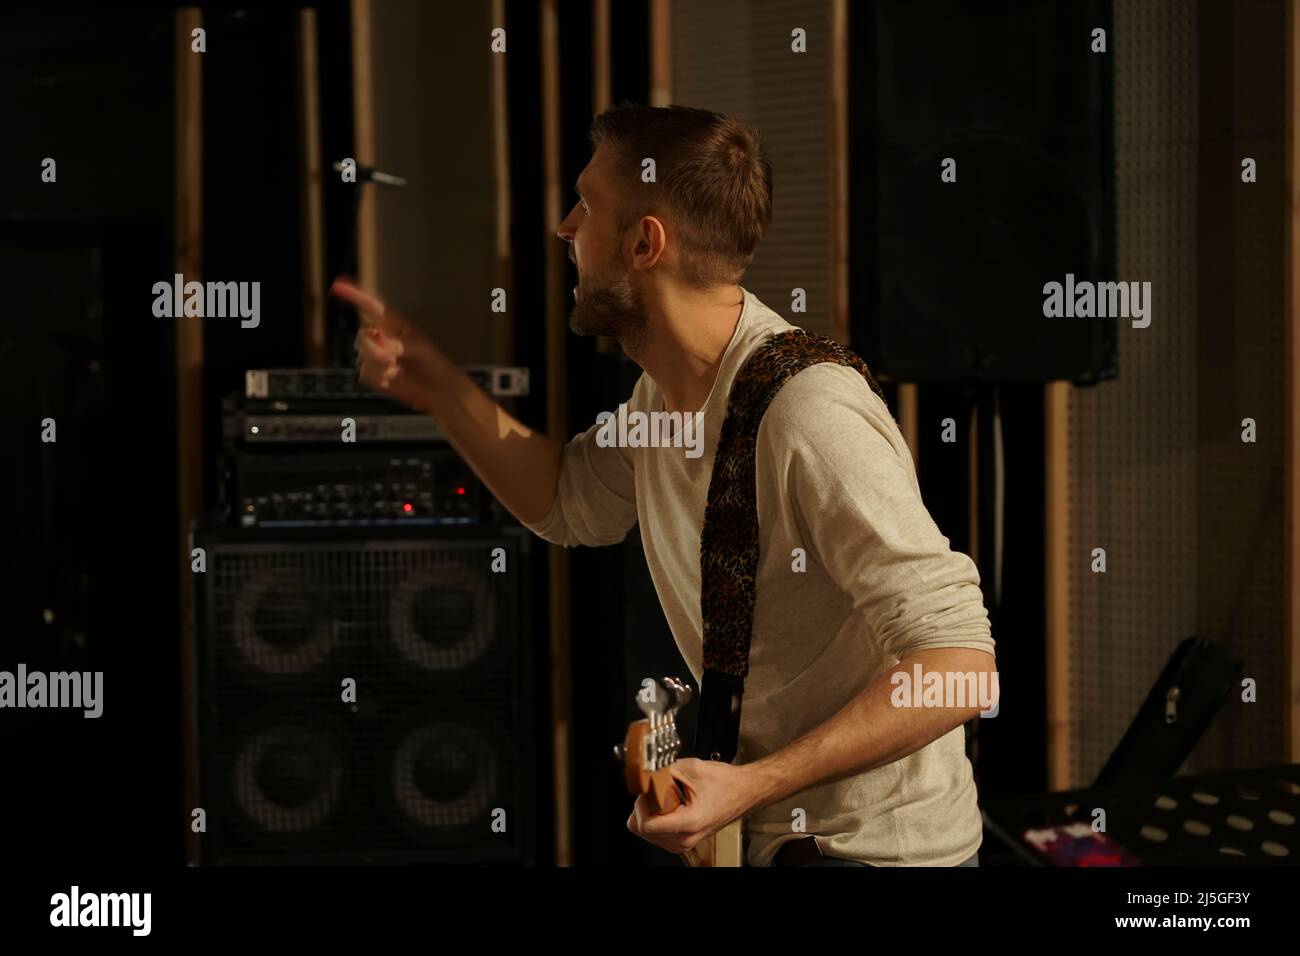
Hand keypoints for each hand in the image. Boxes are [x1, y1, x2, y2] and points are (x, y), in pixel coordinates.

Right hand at [329, 276, 442, 412]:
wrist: (436, 390)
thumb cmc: (434, 364)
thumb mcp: (420, 350)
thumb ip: (399, 346)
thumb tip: (383, 349)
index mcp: (394, 325)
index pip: (371, 307)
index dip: (354, 295)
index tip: (338, 284)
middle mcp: (382, 338)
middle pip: (362, 336)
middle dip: (374, 350)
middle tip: (393, 360)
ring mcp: (376, 356)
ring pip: (362, 357)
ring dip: (379, 367)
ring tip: (398, 371)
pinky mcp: (374, 374)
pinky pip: (364, 373)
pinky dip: (377, 378)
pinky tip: (392, 379)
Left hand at [627, 758, 756, 854]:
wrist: (745, 791)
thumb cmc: (727, 783)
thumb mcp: (693, 768)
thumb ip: (665, 771)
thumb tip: (645, 771)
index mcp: (689, 822)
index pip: (646, 825)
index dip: (640, 804)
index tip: (647, 791)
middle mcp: (685, 838)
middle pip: (643, 830)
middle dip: (644, 807)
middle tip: (657, 792)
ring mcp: (685, 843)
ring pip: (648, 834)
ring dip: (651, 813)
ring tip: (666, 798)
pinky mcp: (684, 841)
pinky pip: (657, 834)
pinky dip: (657, 818)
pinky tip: (669, 805)